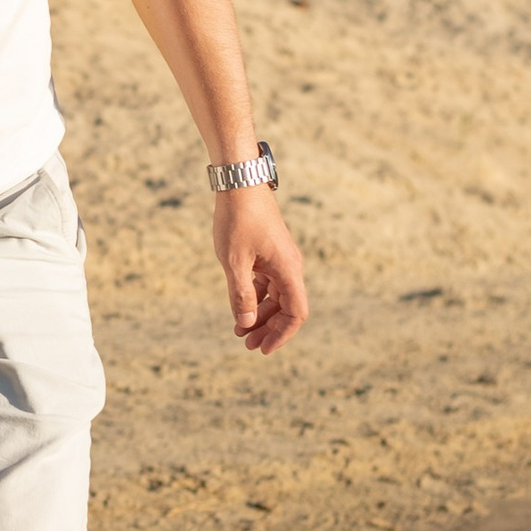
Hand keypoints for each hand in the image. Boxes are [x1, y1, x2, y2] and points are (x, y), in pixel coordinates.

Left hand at [215, 191, 307, 353]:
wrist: (239, 182)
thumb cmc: (237, 219)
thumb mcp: (234, 261)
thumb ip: (241, 294)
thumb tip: (246, 323)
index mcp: (288, 270)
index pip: (296, 313)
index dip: (282, 334)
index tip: (263, 348)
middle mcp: (290, 266)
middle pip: (286, 308)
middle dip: (268, 328)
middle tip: (246, 344)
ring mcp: (280, 259)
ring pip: (276, 296)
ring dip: (260, 314)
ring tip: (239, 330)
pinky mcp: (269, 252)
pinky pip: (267, 282)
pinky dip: (255, 297)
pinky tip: (239, 307)